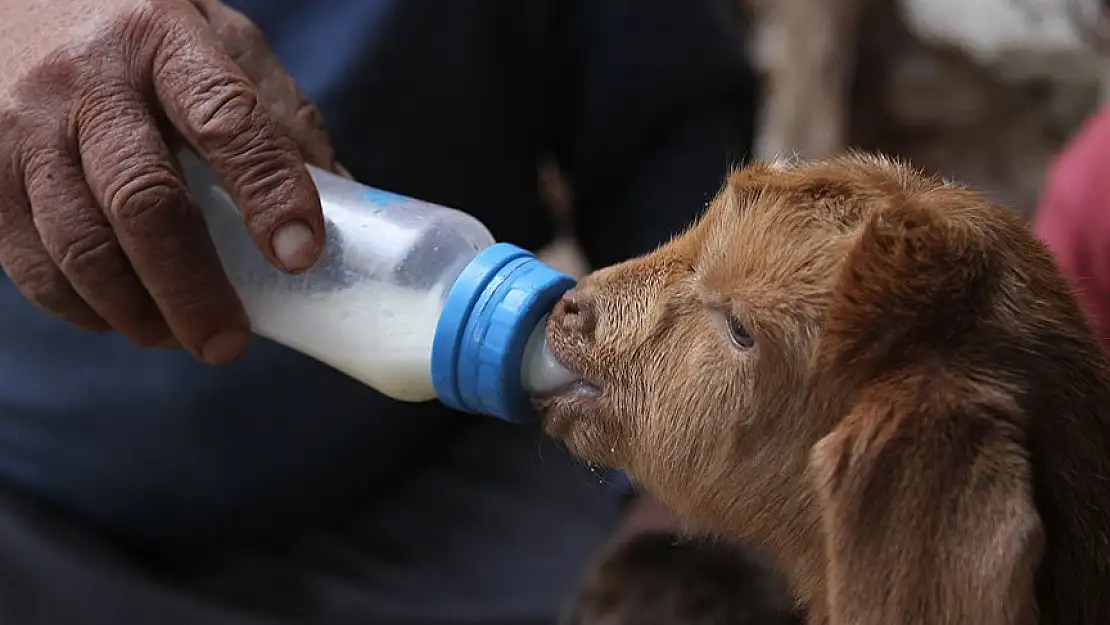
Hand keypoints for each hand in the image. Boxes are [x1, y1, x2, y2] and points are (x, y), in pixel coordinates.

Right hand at [0, 0, 336, 363]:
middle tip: (229, 344)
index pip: (227, 121)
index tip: (300, 257)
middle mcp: (86, 80)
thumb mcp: (219, 42)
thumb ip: (277, 118)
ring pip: (81, 246)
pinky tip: (122, 318)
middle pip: (145, 203)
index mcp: (164, 40)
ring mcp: (23, 126)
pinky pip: (31, 263)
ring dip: (139, 312)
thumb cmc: (140, 32)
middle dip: (194, 289)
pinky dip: (82, 307)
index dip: (268, 194)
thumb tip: (351, 211)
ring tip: (181, 338)